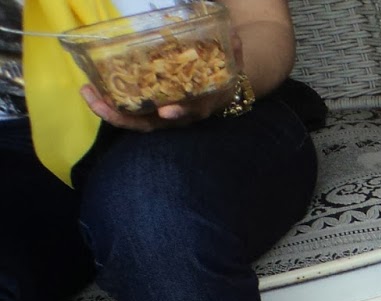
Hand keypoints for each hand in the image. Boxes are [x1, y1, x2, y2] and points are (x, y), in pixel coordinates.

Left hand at [78, 32, 243, 131]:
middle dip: (123, 117)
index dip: (178, 112)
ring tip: (87, 92)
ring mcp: (160, 114)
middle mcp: (177, 115)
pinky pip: (128, 110)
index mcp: (200, 106)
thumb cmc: (223, 74)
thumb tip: (234, 38)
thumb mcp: (232, 64)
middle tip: (101, 103)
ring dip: (108, 111)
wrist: (220, 86)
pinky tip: (91, 87)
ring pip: (134, 120)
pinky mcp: (149, 108)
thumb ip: (233, 52)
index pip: (190, 113)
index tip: (166, 110)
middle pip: (150, 124)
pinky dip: (109, 102)